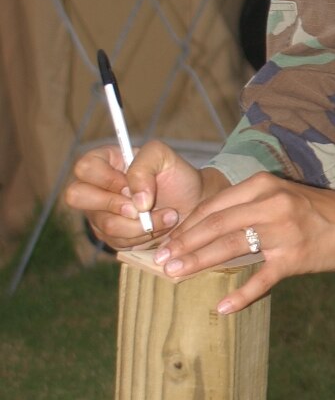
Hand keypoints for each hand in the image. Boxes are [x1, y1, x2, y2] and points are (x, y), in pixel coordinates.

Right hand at [64, 140, 207, 248]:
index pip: (85, 168)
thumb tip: (135, 201)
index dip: (106, 179)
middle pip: (76, 196)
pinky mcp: (111, 237)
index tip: (130, 184)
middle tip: (141, 207)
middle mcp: (95, 188)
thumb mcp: (164, 157)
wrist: (194, 203)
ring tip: (166, 215)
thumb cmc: (176, 176)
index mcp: (104, 162)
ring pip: (105, 224)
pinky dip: (143, 235)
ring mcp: (100, 214)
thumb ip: (144, 167)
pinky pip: (117, 241)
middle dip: (113, 204)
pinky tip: (160, 226)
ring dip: (140, 223)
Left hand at [153, 174, 334, 314]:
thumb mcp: (280, 196)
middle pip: (216, 225)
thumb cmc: (317, 211)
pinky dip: (241, 295)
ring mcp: (283, 231)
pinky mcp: (296, 257)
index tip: (167, 242)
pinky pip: (262, 278)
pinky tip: (222, 307)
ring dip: (199, 263)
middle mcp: (271, 204)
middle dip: (184, 244)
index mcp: (263, 186)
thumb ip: (248, 206)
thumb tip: (206, 227)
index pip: (213, 206)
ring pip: (231, 247)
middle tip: (161, 261)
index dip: (186, 225)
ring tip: (176, 275)